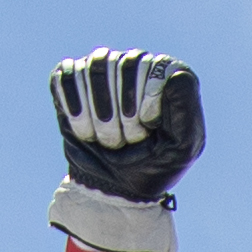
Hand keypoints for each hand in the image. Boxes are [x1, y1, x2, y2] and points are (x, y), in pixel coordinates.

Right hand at [54, 49, 201, 200]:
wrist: (116, 188)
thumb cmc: (154, 166)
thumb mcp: (182, 146)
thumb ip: (186, 109)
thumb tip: (177, 74)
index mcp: (167, 75)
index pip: (152, 64)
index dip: (145, 97)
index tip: (147, 127)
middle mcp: (136, 64)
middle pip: (123, 64)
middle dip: (122, 112)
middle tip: (127, 142)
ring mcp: (103, 69)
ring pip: (95, 66)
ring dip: (98, 112)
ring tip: (107, 140)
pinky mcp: (72, 80)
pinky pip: (66, 76)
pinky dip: (73, 107)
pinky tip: (86, 131)